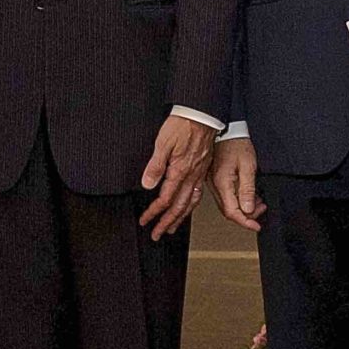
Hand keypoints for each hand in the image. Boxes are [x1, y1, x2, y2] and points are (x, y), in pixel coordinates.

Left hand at [140, 114, 215, 239]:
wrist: (203, 114)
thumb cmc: (183, 124)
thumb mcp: (162, 143)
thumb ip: (155, 166)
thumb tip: (147, 184)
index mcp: (180, 170)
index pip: (165, 198)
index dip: (154, 212)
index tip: (145, 220)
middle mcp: (192, 175)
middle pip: (179, 206)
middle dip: (167, 223)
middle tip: (158, 234)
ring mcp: (199, 173)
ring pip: (190, 202)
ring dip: (180, 218)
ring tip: (172, 228)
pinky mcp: (203, 169)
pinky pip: (198, 193)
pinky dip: (191, 205)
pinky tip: (188, 207)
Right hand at [210, 136, 264, 230]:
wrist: (227, 130)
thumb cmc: (237, 143)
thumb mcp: (248, 166)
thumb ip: (247, 189)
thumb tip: (248, 209)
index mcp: (222, 183)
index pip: (232, 212)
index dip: (245, 222)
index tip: (256, 226)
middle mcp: (215, 185)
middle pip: (229, 211)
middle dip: (247, 215)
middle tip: (261, 210)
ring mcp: (213, 183)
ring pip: (228, 205)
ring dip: (243, 208)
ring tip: (259, 203)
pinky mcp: (215, 180)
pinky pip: (226, 197)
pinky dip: (238, 200)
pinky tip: (249, 196)